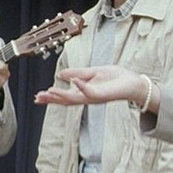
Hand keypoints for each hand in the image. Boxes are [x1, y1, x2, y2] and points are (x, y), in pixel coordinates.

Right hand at [34, 65, 155, 111]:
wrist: (133, 82)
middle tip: (38, 98)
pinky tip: (73, 81)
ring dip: (62, 95)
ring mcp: (95, 97)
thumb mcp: (93, 72)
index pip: (65, 96)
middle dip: (52, 99)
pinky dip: (81, 86)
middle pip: (67, 101)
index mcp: (85, 92)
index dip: (52, 96)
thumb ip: (78, 73)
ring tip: (49, 91)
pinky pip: (90, 91)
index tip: (39, 96)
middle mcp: (88, 97)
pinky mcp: (104, 95)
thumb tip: (60, 75)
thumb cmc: (116, 78)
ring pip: (75, 98)